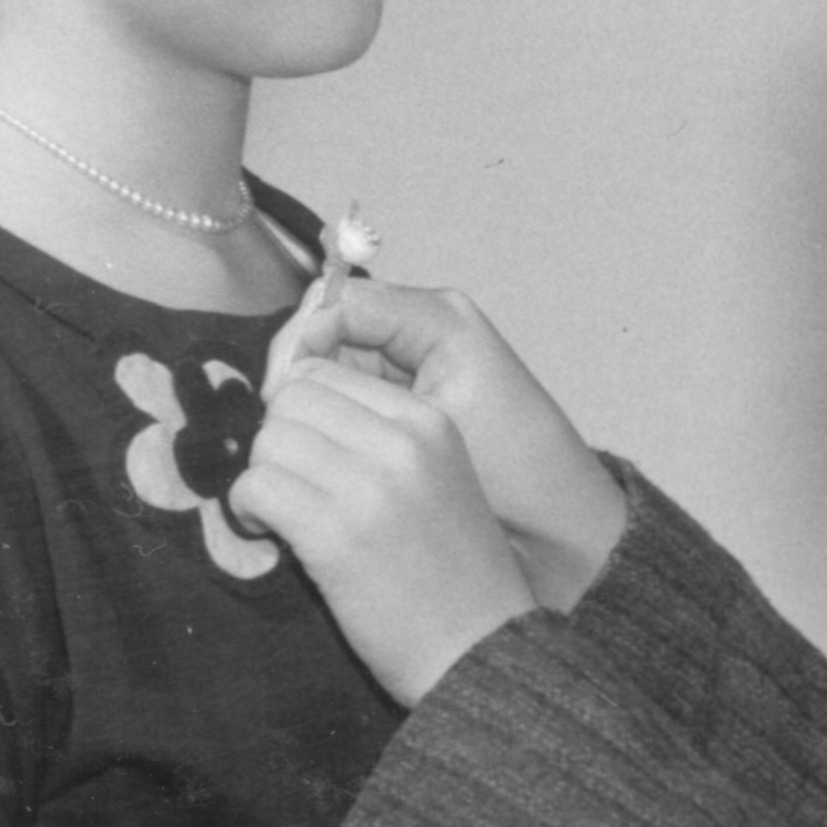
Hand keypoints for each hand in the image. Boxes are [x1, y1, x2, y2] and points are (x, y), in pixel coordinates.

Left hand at [236, 356, 543, 702]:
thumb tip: (289, 413)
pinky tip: (270, 534)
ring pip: (269, 441)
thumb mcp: (438, 482)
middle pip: (292, 400)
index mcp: (430, 422)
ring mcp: (368, 488)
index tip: (304, 452)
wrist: (482, 654)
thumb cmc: (456, 579)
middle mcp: (401, 443)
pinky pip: (257, 488)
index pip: (326, 374)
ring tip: (280, 515)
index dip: (298, 411)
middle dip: (277, 441)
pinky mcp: (334, 536)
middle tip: (289, 485)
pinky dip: (248, 511)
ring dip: (261, 477)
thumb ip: (381, 441)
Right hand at [299, 275, 627, 585]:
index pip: (339, 301)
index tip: (275, 397)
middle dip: (295, 377)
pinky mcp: (407, 404)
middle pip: (328, 332)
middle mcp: (424, 329)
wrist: (555, 524)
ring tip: (283, 448)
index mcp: (438, 317)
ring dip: (304, 406)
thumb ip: (362, 378)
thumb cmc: (511, 468)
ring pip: (330, 372)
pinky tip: (309, 459)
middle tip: (272, 429)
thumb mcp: (432, 417)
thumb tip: (286, 373)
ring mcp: (413, 368)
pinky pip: (348, 400)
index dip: (297, 343)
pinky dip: (325, 425)